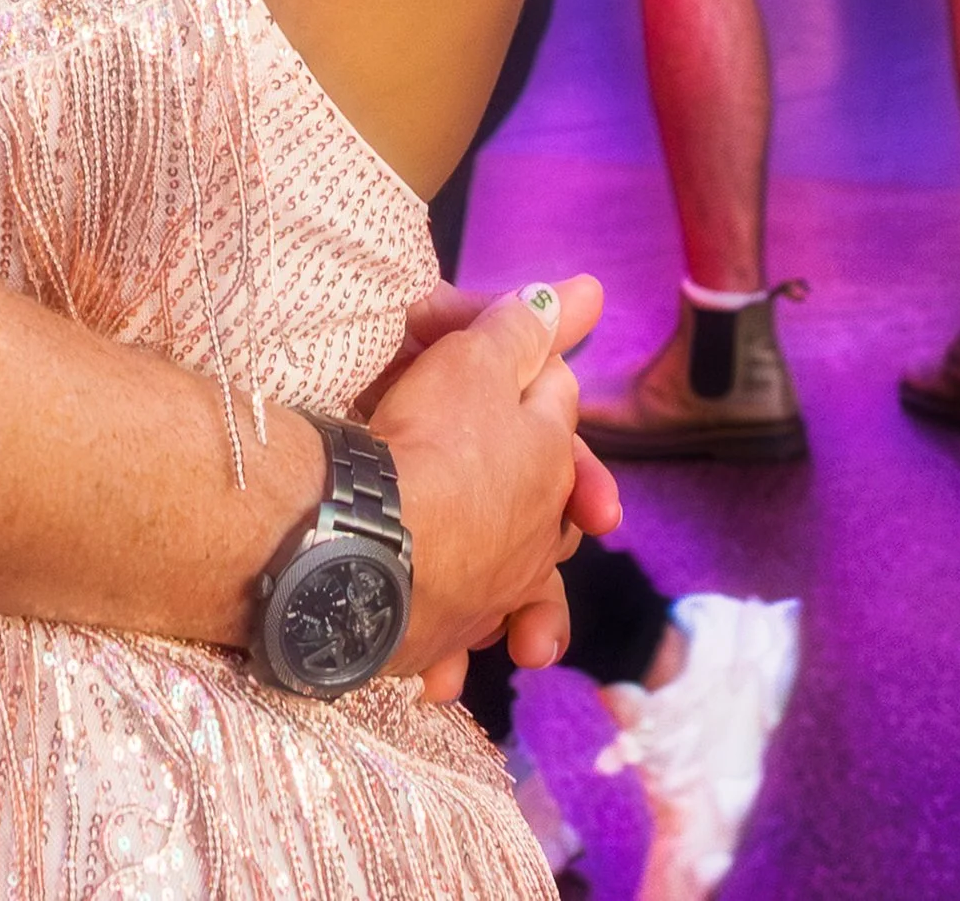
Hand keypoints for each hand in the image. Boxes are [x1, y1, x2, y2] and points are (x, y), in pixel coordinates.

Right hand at [367, 275, 617, 696]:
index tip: (538, 375)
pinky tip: (442, 668)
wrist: (371, 543)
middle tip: (562, 513)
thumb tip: (589, 292)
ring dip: (520, 607)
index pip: (559, 420)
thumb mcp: (471, 360)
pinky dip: (449, 653)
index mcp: (547, 465)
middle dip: (558, 513)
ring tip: (522, 627)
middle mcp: (533, 537)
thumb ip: (522, 328)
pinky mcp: (440, 637)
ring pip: (518, 595)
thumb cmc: (429, 440)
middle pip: (552, 517)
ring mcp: (491, 592)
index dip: (542, 390)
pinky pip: (451, 643)